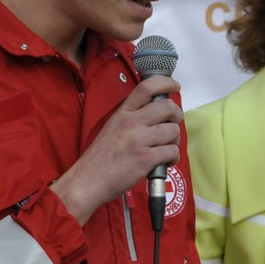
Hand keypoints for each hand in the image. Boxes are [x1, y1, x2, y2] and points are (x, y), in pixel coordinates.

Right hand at [52, 76, 182, 222]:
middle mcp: (131, 122)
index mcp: (122, 113)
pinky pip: (172, 152)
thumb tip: (158, 112)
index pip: (147, 87)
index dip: (166, 83)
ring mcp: (138, 140)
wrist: (87, 181)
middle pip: (167, 107)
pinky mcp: (145, 159)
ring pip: (173, 131)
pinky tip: (163, 162)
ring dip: (174, 141)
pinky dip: (172, 158)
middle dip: (176, 116)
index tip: (175, 86)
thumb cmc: (101, 157)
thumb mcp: (112, 128)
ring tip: (164, 149)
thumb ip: (132, 117)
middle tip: (171, 125)